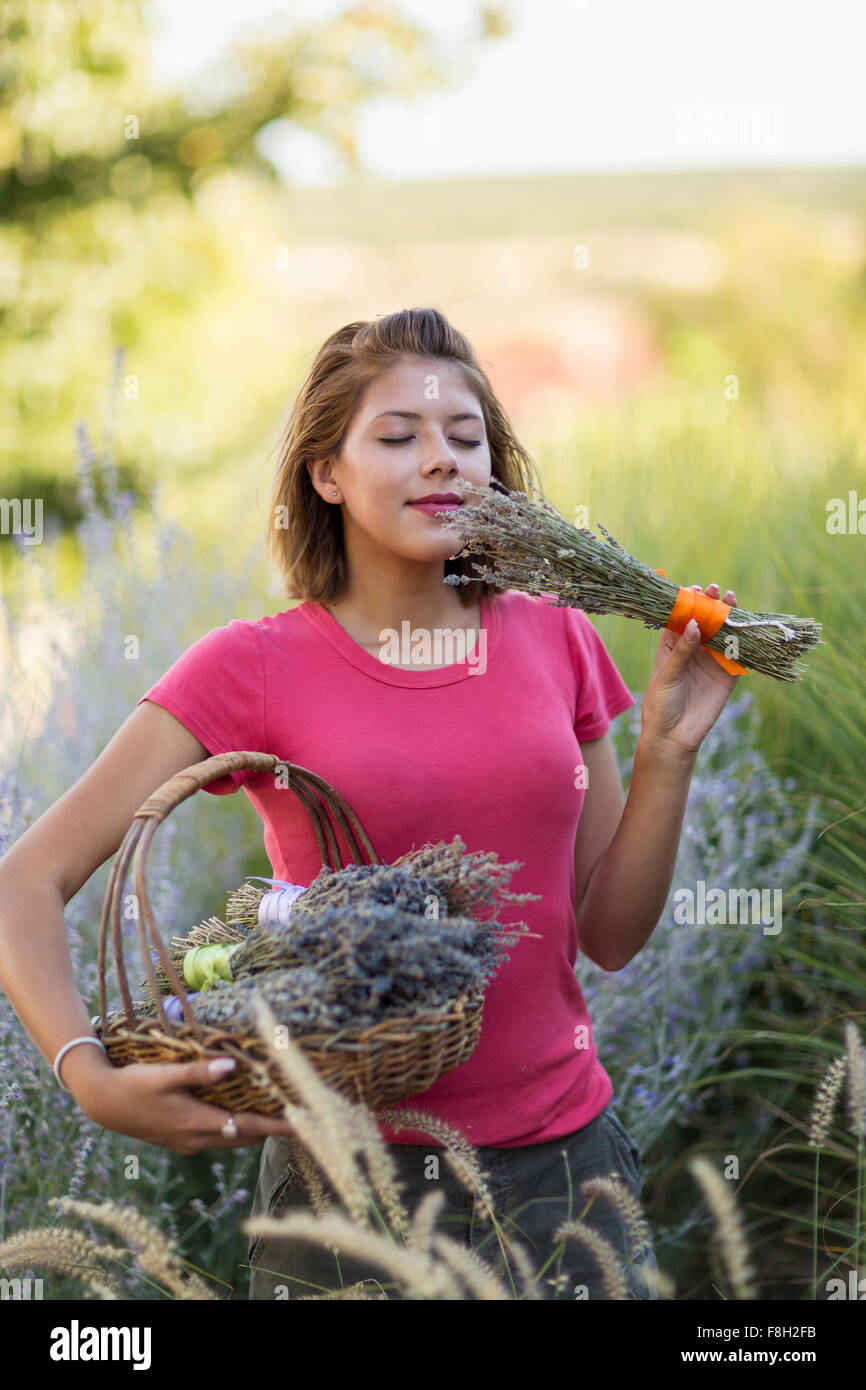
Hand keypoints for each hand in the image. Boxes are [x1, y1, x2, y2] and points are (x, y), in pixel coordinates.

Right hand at [77, 1057, 297, 1153]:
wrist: (102, 1103)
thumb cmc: (133, 1085)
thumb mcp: (165, 1075)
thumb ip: (199, 1072)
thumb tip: (231, 1066)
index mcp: (198, 1123)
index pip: (248, 1126)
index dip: (277, 1126)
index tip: (303, 1124)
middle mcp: (197, 1138)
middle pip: (244, 1137)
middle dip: (271, 1128)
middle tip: (298, 1116)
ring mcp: (188, 1142)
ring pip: (231, 1138)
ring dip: (253, 1128)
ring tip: (276, 1113)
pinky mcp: (179, 1139)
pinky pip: (217, 1136)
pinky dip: (234, 1127)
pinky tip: (238, 1112)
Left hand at [640, 581, 740, 758]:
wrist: (673, 737)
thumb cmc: (661, 704)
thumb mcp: (667, 675)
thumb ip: (682, 651)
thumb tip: (696, 623)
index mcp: (672, 647)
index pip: (681, 619)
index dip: (688, 603)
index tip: (693, 590)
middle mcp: (693, 651)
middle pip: (704, 622)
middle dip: (710, 605)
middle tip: (715, 590)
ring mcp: (711, 662)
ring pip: (722, 635)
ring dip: (727, 618)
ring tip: (731, 599)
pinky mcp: (727, 677)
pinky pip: (738, 656)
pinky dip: (742, 641)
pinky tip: (745, 626)